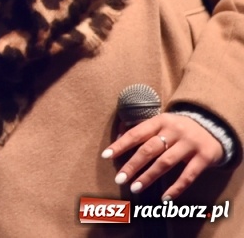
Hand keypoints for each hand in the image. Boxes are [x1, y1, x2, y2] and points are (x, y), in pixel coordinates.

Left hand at [104, 112, 225, 200]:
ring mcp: (190, 144)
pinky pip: (188, 175)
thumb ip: (144, 130)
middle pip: (149, 149)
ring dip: (149, 177)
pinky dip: (176, 188)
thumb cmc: (179, 128)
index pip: (136, 133)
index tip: (106, 156)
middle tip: (119, 179)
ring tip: (135, 188)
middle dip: (132, 165)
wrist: (214, 126)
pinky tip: (165, 198)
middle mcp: (174, 131)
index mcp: (160, 121)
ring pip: (166, 162)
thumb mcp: (162, 123)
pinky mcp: (204, 157)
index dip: (120, 145)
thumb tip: (118, 139)